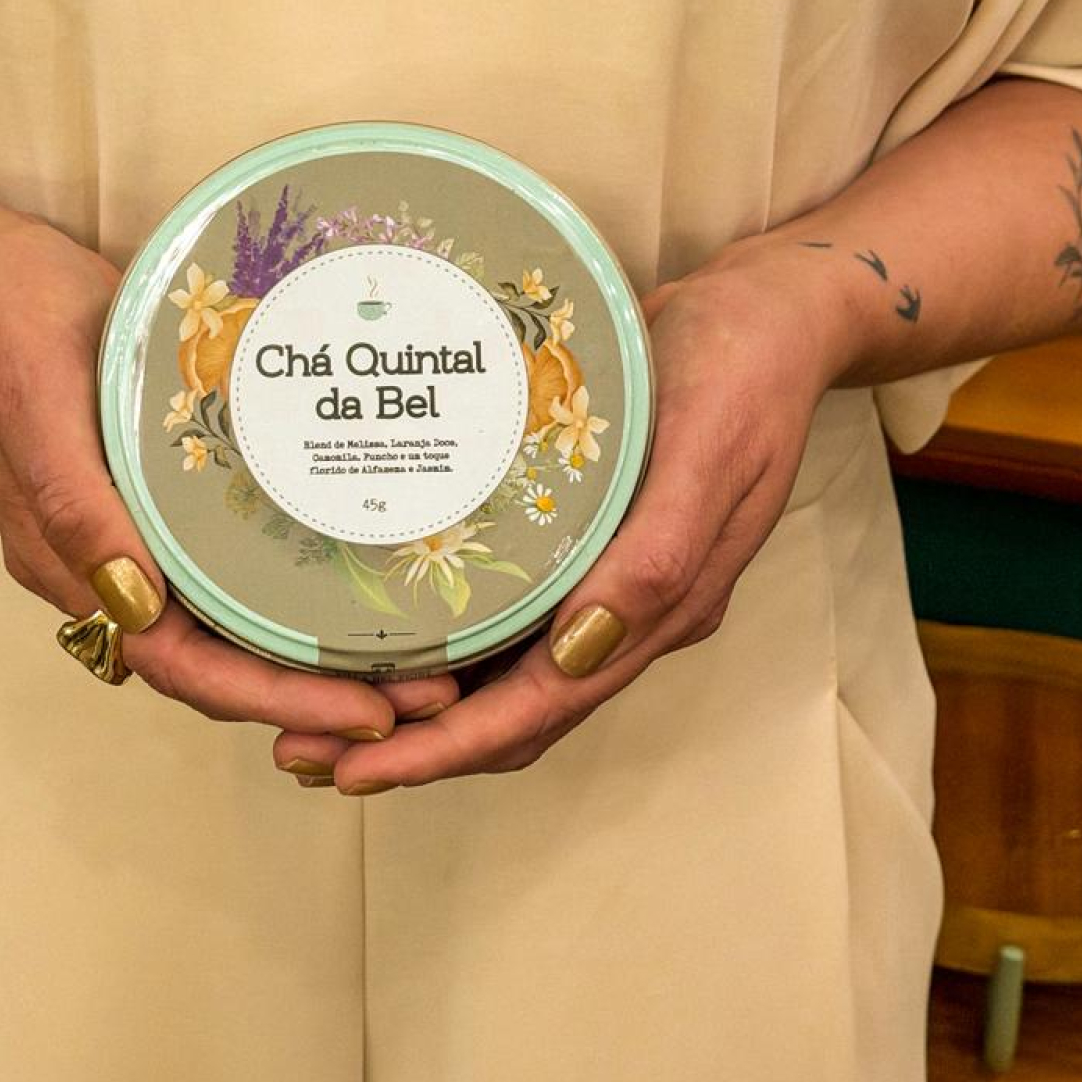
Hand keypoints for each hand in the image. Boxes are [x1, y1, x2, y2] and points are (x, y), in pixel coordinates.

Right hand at [0, 209, 456, 735]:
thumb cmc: (7, 320)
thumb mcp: (30, 392)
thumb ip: (70, 498)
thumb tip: (133, 604)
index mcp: (66, 559)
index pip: (177, 662)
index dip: (269, 698)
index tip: (364, 714)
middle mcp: (105, 567)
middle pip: (216, 663)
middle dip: (317, 694)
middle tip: (428, 694)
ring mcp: (135, 536)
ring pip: (230, 629)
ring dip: (317, 658)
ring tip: (416, 664)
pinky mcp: (162, 503)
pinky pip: (233, 572)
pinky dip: (295, 598)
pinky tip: (364, 591)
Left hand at [268, 242, 853, 791]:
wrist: (773, 311)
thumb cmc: (742, 367)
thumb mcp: (709, 446)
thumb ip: (657, 555)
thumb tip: (580, 651)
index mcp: (665, 605)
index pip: (543, 707)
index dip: (447, 750)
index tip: (358, 770)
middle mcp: (630, 610)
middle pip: (514, 711)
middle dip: (414, 744)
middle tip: (309, 753)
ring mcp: (610, 578)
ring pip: (506, 673)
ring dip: (422, 704)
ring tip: (323, 708)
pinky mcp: (589, 539)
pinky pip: (510, 613)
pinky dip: (447, 639)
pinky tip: (383, 625)